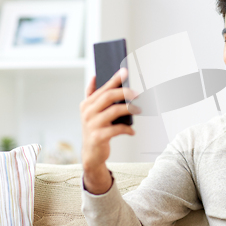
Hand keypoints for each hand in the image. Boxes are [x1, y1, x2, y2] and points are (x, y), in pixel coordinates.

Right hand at [79, 68, 139, 193]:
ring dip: (129, 109)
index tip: (125, 71)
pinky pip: (117, 129)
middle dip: (125, 92)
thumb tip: (95, 77)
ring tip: (138, 109)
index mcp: (87, 104)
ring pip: (114, 111)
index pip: (103, 88)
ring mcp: (91, 125)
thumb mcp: (91, 112)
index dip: (114, 79)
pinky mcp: (98, 137)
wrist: (91, 154)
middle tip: (137, 93)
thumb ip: (92, 95)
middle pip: (108, 96)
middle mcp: (87, 112)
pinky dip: (127, 129)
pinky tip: (132, 131)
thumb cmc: (95, 129)